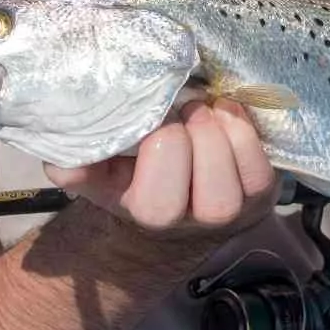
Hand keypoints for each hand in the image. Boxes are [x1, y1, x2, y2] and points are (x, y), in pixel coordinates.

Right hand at [44, 99, 279, 240]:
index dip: (165, 145)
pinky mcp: (258, 194)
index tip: (156, 116)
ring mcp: (230, 211)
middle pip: (214, 196)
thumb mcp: (94, 167)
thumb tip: (66, 160)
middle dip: (202, 138)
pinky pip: (263, 173)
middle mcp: (191, 221)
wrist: (168, 201)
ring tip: (209, 110)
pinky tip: (229, 114)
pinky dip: (250, 137)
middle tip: (188, 108)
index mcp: (145, 211)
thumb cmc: (129, 172)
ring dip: (228, 136)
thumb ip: (76, 160)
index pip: (161, 198)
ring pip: (241, 184)